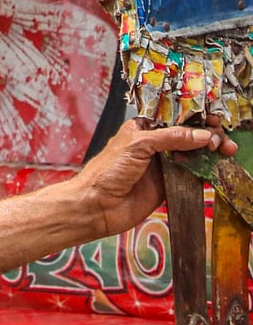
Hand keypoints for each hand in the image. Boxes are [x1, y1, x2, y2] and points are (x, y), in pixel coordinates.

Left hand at [76, 116, 236, 238]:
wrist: (97, 205)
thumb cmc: (107, 171)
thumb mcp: (137, 145)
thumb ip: (170, 138)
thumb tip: (202, 135)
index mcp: (143, 129)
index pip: (175, 119)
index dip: (196, 119)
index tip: (214, 121)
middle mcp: (155, 145)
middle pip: (189, 137)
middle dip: (209, 136)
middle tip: (223, 142)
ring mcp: (163, 166)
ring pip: (194, 155)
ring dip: (211, 153)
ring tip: (226, 152)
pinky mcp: (169, 185)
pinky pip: (192, 176)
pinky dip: (206, 171)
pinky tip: (217, 168)